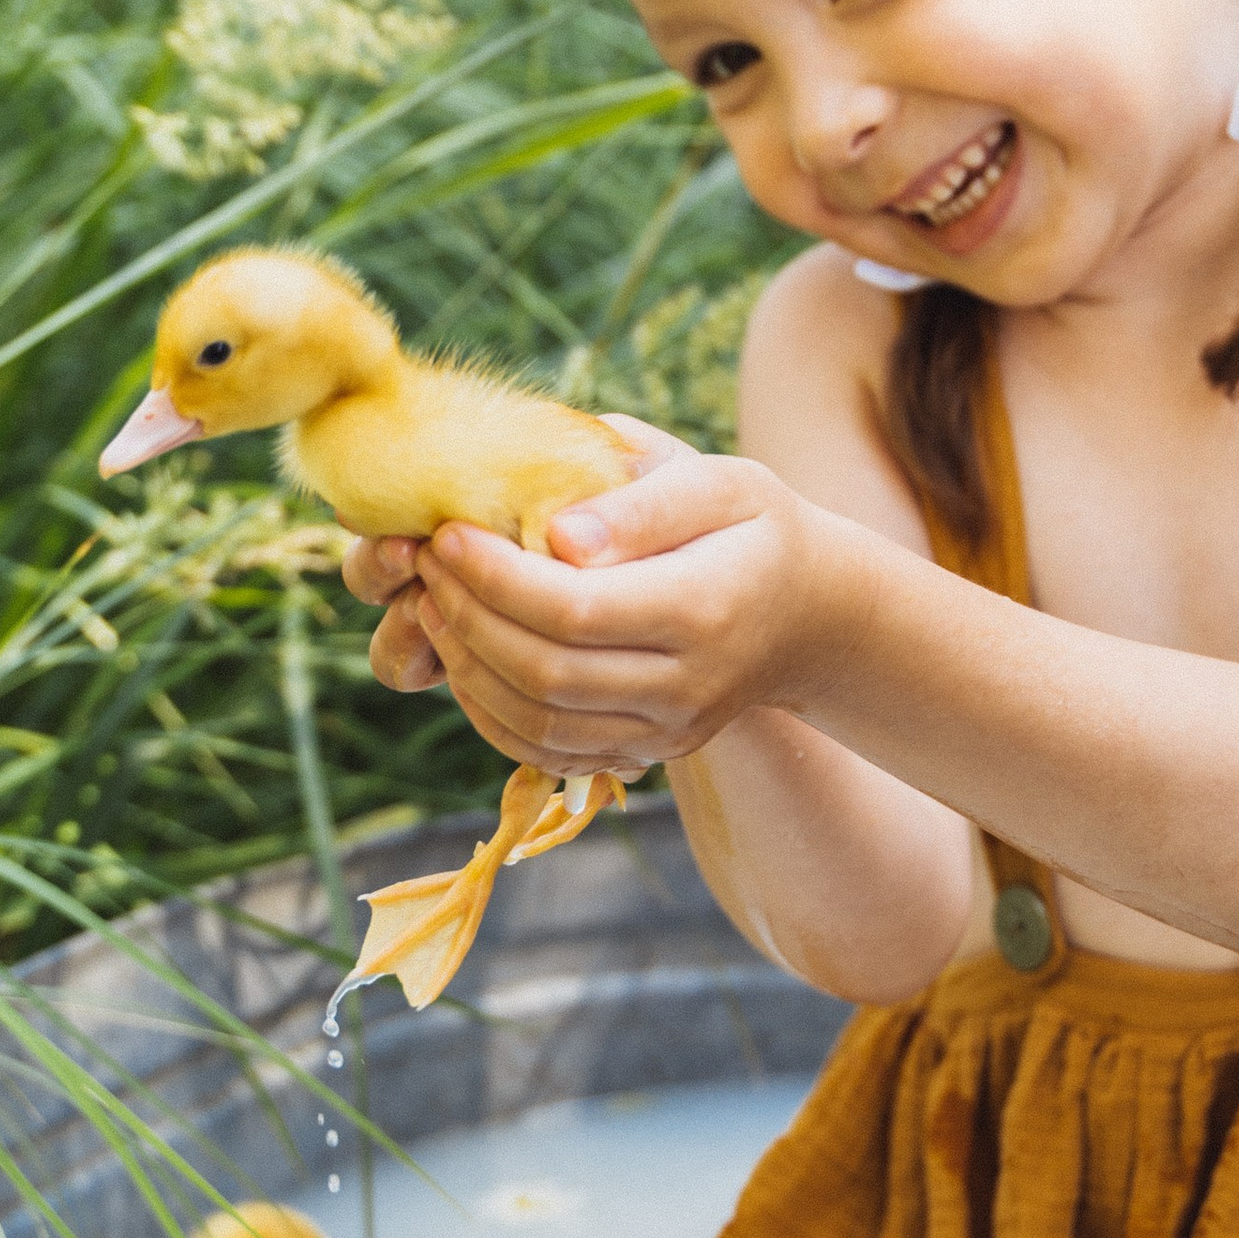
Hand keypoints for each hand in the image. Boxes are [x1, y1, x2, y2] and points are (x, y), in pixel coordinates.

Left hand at [338, 423, 841, 771]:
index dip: (496, 577)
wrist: (812, 614)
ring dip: (468, 668)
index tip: (448, 532)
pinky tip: (466, 660)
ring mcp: (667, 730)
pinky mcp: (646, 753)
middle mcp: (688, 684)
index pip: (575, 608)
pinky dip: (490, 714)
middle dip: (468, 616)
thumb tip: (555, 533)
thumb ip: (642, 501)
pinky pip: (548, 754)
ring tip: (435, 604)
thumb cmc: (755, 527)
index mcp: (706, 607)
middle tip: (427, 562)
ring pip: (539, 724)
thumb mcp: (723, 483)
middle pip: (546, 673)